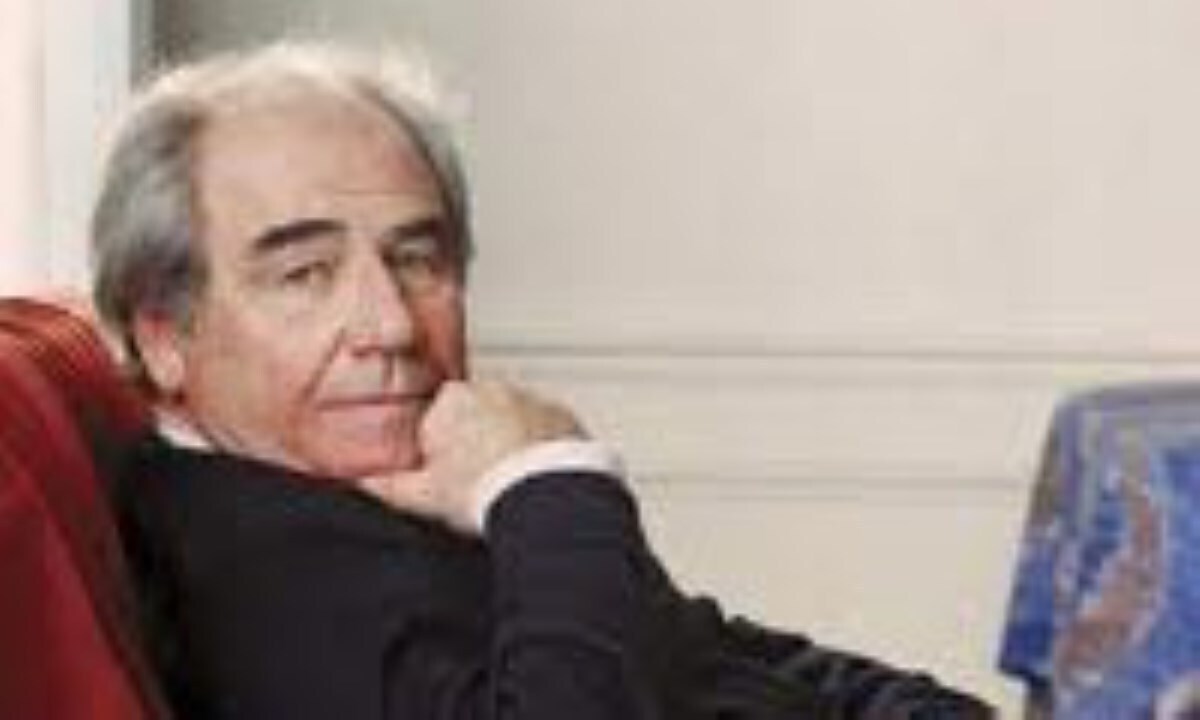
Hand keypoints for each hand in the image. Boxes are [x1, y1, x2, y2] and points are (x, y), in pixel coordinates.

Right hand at [357, 379, 585, 533]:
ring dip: (510, 443)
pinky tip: (538, 477)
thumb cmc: (485, 491)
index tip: (451, 478)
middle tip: (479, 483)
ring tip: (510, 483)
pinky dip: (542, 449)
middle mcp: (492, 390)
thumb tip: (364, 486)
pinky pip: (547, 430)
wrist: (544, 497)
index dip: (440, 453)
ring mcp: (531, 400)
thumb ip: (388, 487)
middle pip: (476, 416)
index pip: (435, 419)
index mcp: (450, 401)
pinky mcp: (563, 417)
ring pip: (512, 420)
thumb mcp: (424, 497)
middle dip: (476, 443)